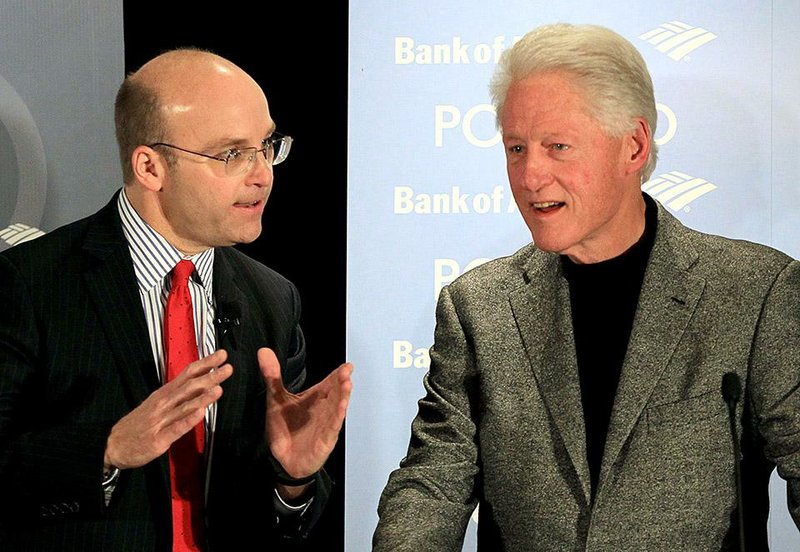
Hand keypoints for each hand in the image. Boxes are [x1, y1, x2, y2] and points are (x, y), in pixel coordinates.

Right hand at [104, 349, 232, 469]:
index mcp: (164, 393)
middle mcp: (163, 404)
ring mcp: (161, 421)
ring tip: (218, 388)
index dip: (205, 364)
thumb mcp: (158, 402)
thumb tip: (202, 382)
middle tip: (227, 368)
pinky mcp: (158, 439)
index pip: (187, 374)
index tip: (221, 355)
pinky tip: (200, 413)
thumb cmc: (140, 423)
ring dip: (202, 397)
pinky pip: (175, 428)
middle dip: (209, 377)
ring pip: (184, 406)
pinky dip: (188, 420)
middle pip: (189, 387)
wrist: (113, 445)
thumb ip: (179, 393)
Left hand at [258, 347, 352, 479]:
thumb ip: (272, 376)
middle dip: (342, 382)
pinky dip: (337, 417)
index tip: (347, 366)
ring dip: (343, 397)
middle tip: (346, 372)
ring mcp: (326, 425)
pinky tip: (342, 408)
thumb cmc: (284, 427)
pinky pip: (332, 427)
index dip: (339, 374)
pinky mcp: (324, 440)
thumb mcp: (276, 399)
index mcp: (316, 398)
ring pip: (337, 408)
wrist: (282, 458)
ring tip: (347, 385)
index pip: (330, 383)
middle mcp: (324, 409)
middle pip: (336, 393)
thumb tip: (263, 351)